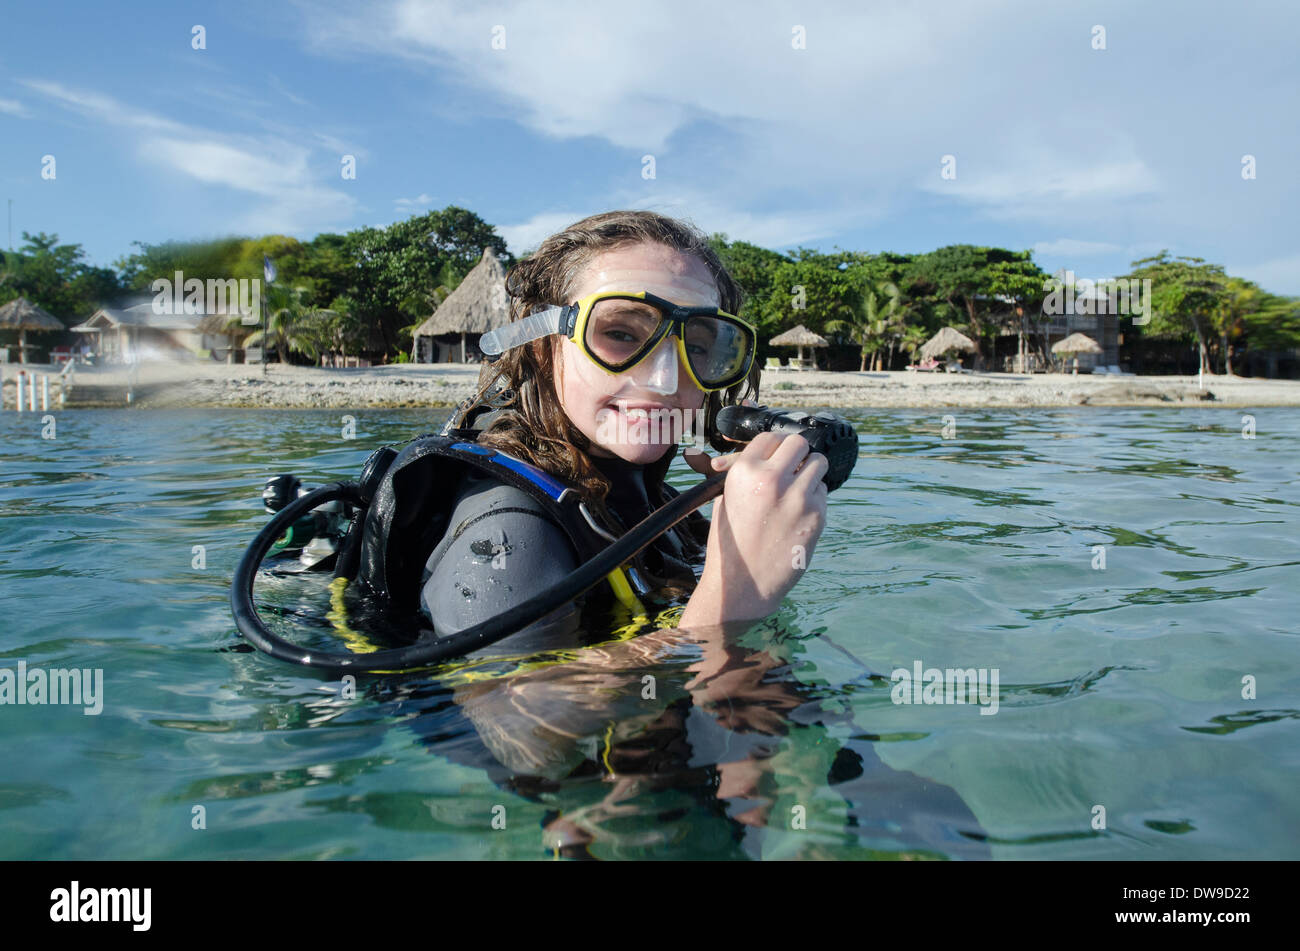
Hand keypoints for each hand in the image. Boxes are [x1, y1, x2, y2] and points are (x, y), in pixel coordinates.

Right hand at [679, 403, 827, 626]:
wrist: (743, 584)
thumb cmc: (730, 542)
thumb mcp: (725, 500)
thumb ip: (743, 472)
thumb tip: (760, 450)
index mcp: (744, 472)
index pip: (770, 437)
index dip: (774, 445)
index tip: (776, 454)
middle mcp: (772, 480)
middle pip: (798, 444)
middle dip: (795, 453)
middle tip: (791, 466)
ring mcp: (798, 498)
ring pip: (818, 463)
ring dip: (809, 471)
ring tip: (797, 487)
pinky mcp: (817, 516)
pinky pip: (823, 492)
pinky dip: (814, 497)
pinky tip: (798, 513)